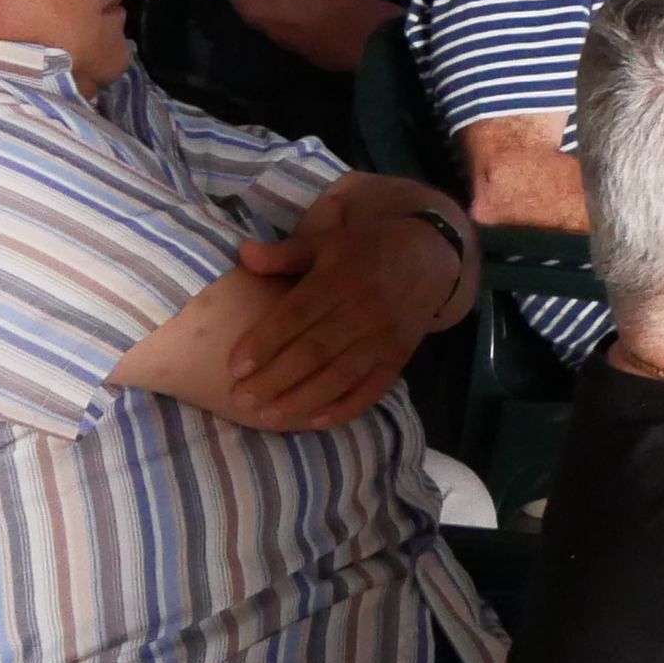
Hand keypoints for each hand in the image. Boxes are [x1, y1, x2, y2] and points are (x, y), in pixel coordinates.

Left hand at [219, 206, 453, 428]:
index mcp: (340, 277)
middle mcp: (364, 309)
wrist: (430, 257)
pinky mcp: (399, 356)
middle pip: (314, 351)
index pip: (296, 314)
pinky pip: (371, 388)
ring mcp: (384, 337)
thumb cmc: (366, 250)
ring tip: (267, 416)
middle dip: (274, 379)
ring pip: (339, 375)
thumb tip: (242, 253)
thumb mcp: (326, 242)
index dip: (265, 342)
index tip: (234, 367)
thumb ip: (284, 253)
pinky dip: (344, 407)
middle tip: (241, 399)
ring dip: (301, 399)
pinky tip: (314, 420)